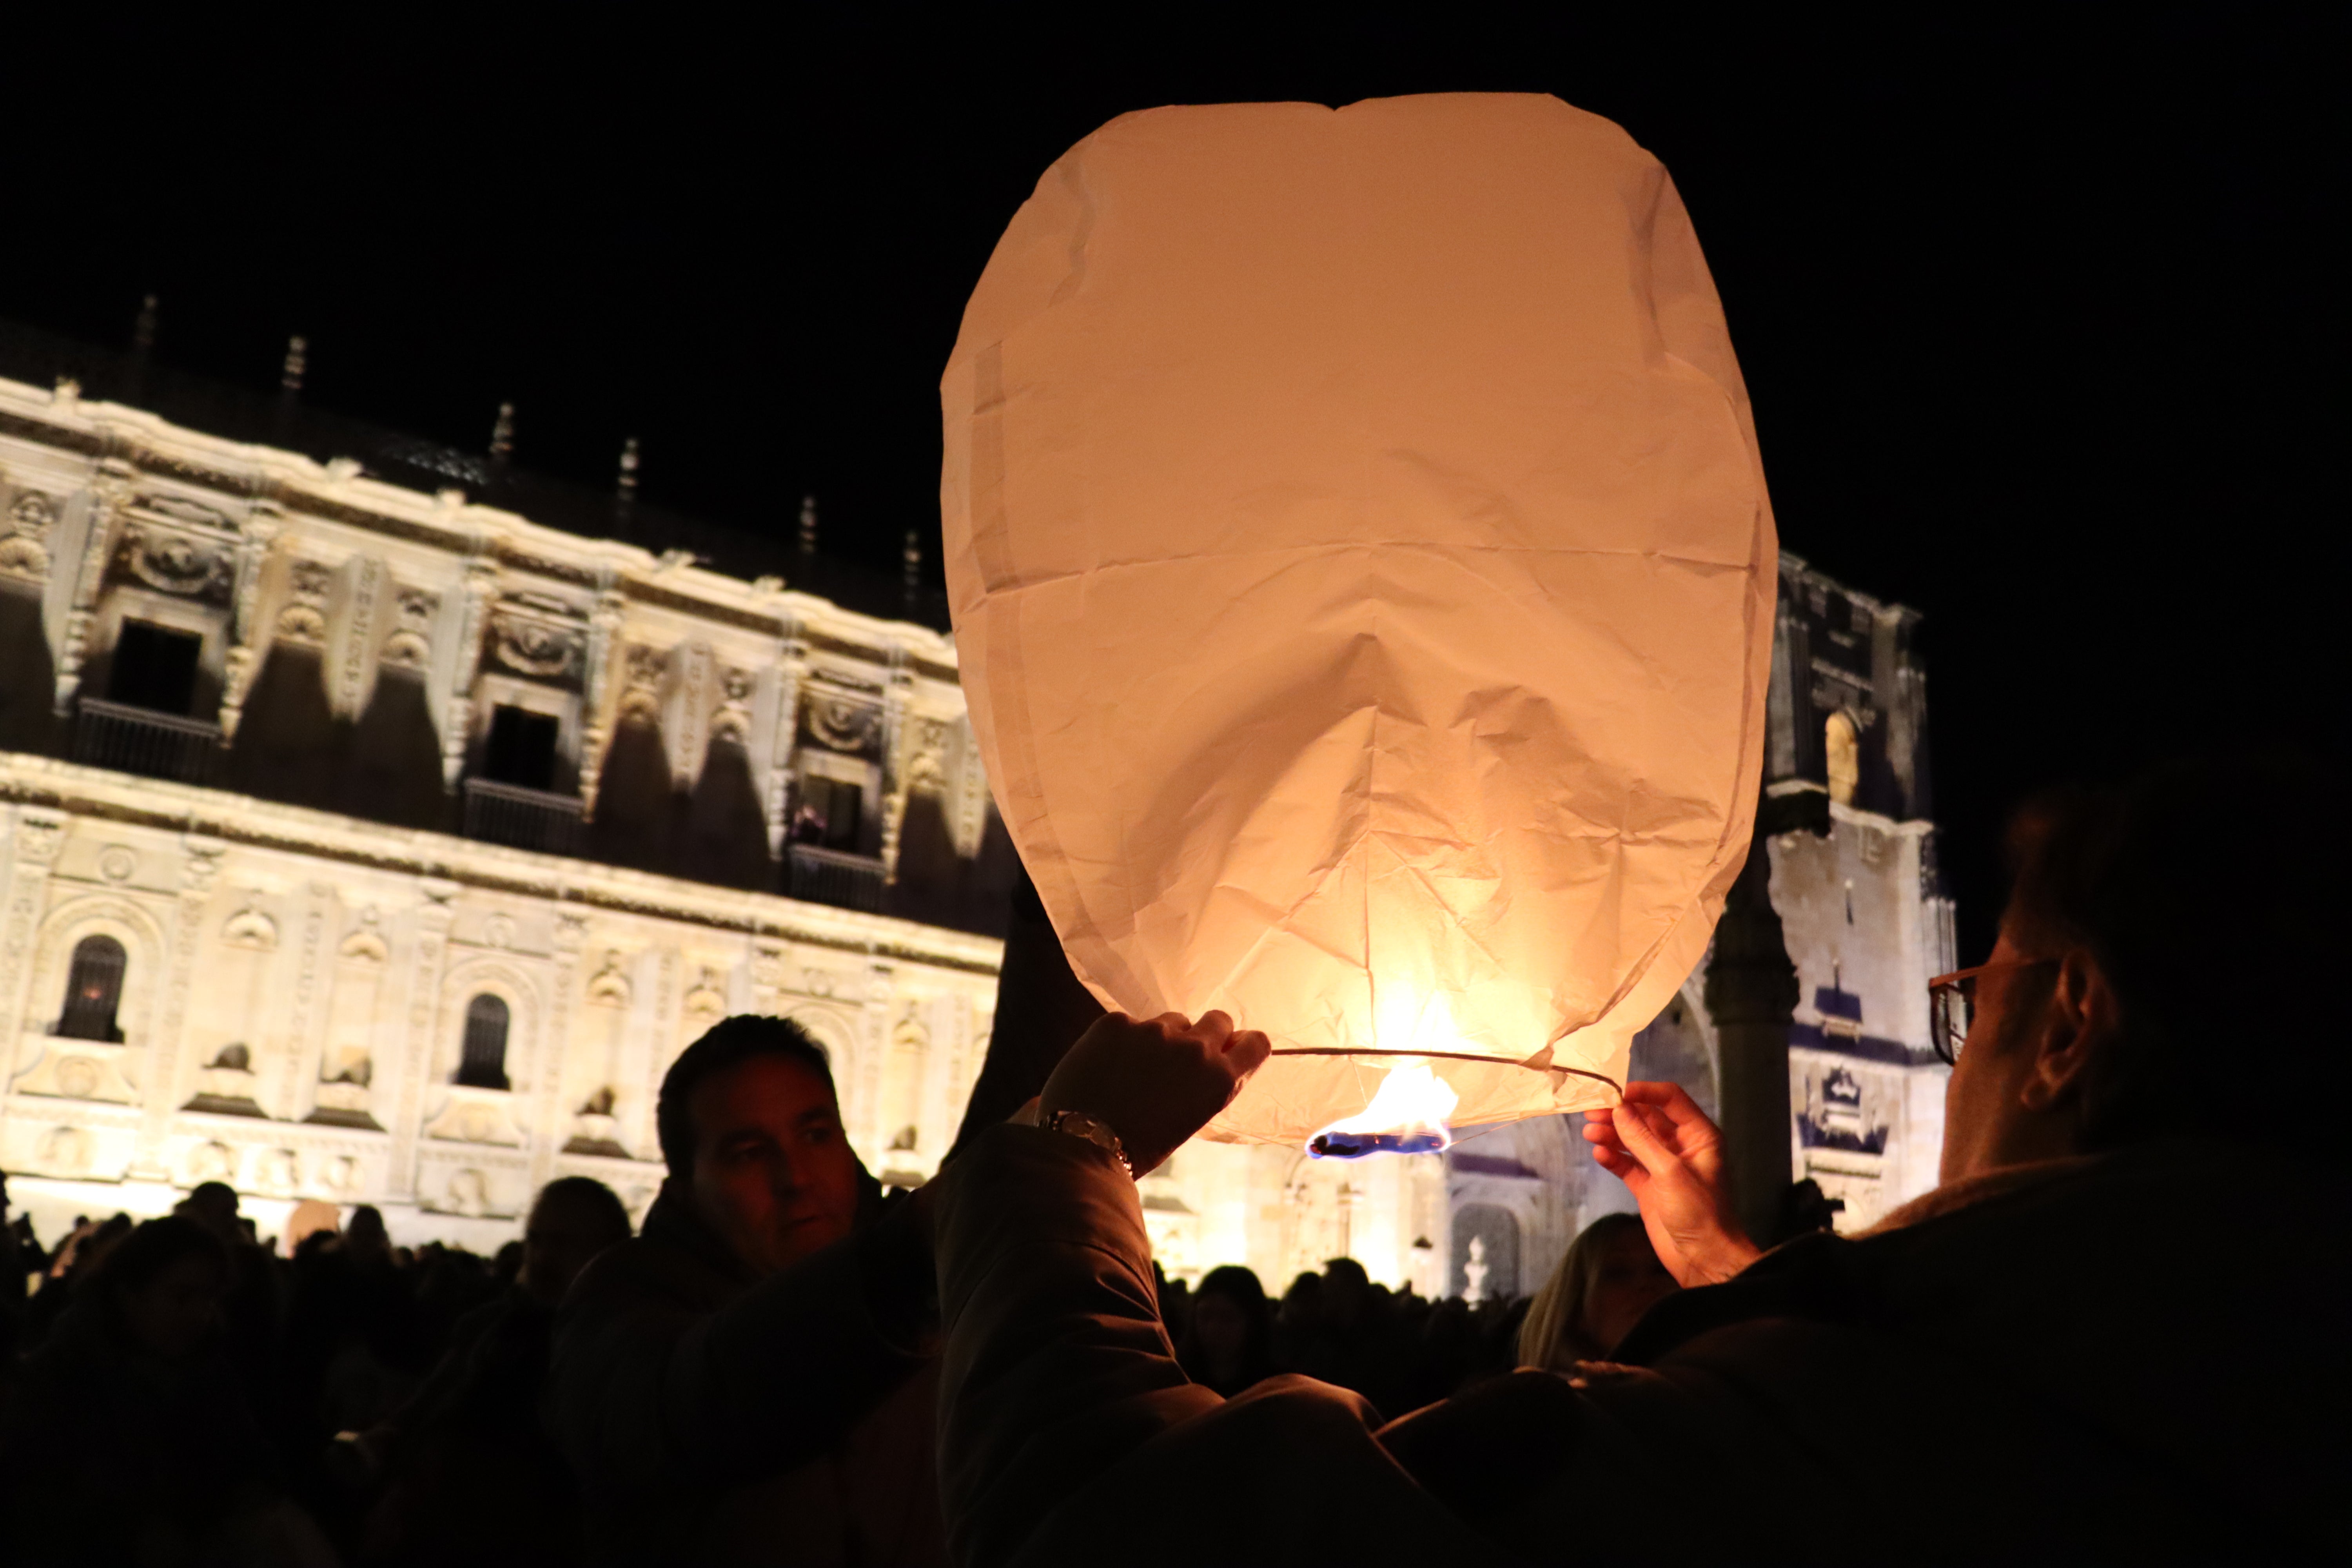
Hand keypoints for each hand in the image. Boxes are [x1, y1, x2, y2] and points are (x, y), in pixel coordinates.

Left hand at [1038, 1011, 1270, 1175]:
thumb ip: (1206, 1084)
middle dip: (1206, 1035)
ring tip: (1136, 1070)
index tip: (1229, 1052)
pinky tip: (1106, 1067)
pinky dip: (1123, 1040)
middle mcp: (1195, 1048)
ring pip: (1172, 1020)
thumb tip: (1211, 1059)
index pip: (1256, 1042)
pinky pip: (1131, 1024)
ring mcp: (1155, 1030)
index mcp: (1219, 1079)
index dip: (1242, 1045)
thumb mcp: (1189, 1120)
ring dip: (1163, 1038)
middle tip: (1181, 1060)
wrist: (1081, 1146)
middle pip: (1218, 1019)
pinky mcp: (1118, 1022)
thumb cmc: (1139, 1146)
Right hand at [1582, 1081, 1760, 1286]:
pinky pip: (1626, 1164)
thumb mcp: (1671, 1172)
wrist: (1705, 1260)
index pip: (1670, 1099)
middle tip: (1592, 1111)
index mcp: (1699, 1136)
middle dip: (1620, 1113)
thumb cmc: (1702, 1214)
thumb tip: (1619, 1110)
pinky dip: (1612, 1157)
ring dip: (1611, 1134)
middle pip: (1646, 1118)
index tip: (1615, 1092)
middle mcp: (1681, 1147)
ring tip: (1590, 1132)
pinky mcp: (1648, 1187)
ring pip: (1633, 1140)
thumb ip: (1642, 1140)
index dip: (1643, 1092)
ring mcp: (1663, 1167)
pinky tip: (1600, 1154)